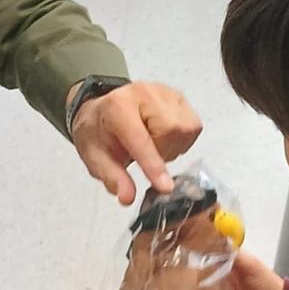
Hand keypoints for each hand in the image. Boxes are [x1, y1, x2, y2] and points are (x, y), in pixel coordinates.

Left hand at [70, 82, 201, 203]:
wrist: (102, 111)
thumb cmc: (99, 133)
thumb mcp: (95, 158)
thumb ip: (112, 177)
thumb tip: (127, 197)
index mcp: (118, 106)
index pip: (141, 138)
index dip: (153, 165)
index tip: (165, 187)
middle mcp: (144, 93)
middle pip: (172, 129)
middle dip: (163, 152)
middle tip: (145, 157)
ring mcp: (164, 92)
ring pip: (187, 128)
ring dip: (173, 146)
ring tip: (154, 146)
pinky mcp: (179, 96)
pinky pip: (193, 125)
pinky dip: (182, 140)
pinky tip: (164, 139)